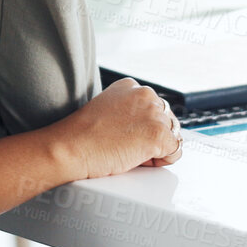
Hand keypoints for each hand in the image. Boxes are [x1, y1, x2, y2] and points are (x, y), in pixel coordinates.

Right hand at [49, 77, 182, 178]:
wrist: (70, 148)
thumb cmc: (81, 136)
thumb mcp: (107, 110)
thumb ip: (128, 112)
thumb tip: (143, 127)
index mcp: (130, 86)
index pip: (154, 107)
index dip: (141, 126)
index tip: (124, 134)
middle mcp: (145, 94)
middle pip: (166, 120)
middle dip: (151, 136)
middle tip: (125, 145)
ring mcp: (153, 113)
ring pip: (172, 135)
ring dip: (155, 148)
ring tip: (129, 151)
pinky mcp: (158, 134)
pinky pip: (175, 152)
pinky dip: (161, 161)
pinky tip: (137, 159)